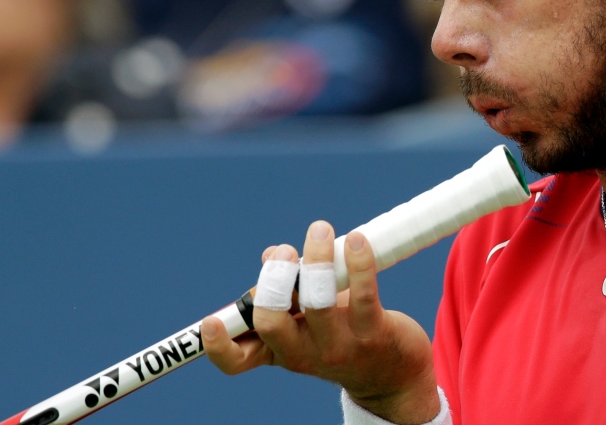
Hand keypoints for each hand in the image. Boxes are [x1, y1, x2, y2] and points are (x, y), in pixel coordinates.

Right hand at [201, 220, 440, 423]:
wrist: (394, 374)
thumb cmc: (342, 333)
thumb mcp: (308, 318)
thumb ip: (287, 287)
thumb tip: (272, 254)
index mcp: (278, 350)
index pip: (237, 361)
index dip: (218, 346)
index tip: (211, 321)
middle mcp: (303, 354)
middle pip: (271, 323)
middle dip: (273, 280)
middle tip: (286, 252)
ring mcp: (338, 347)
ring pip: (318, 303)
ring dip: (316, 258)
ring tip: (319, 230)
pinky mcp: (373, 334)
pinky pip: (363, 295)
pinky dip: (357, 262)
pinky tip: (356, 240)